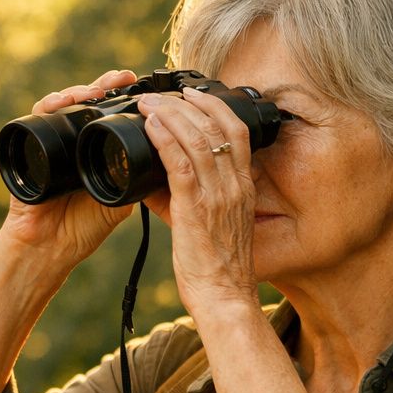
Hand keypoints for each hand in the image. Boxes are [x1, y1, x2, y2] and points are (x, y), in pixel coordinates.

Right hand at [0, 69, 140, 272]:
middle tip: (125, 77)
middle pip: (88, 101)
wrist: (49, 248)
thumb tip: (165, 159)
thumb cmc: (80, 230)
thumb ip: (136, 179)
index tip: (147, 89)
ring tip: (99, 88)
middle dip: (106, 85)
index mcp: (94, 150)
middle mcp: (73, 141)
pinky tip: (63, 100)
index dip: (125, 99)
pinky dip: (50, 104)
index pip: (110, 115)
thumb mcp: (118, 200)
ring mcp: (51, 141)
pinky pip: (38, 116)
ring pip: (65, 103)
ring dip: (81, 91)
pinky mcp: (30, 145)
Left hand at [135, 87, 259, 317]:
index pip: (236, 132)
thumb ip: (192, 199)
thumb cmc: (218, 270)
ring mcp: (217, 195)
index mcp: (242, 188)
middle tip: (162, 94)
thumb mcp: (215, 226)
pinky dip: (164, 138)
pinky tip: (151, 126)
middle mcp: (234, 186)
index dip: (214, 106)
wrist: (225, 298)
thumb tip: (156, 182)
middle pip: (217, 126)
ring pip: (198, 138)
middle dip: (188, 103)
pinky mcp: (196, 208)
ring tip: (149, 103)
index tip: (192, 94)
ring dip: (171, 114)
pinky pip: (181, 163)